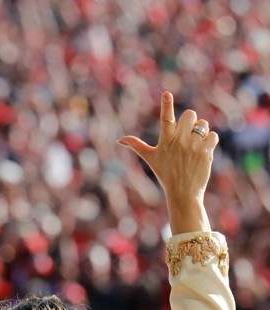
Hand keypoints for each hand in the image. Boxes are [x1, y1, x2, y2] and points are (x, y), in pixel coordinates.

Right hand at [118, 91, 217, 233]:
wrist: (183, 193)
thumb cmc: (165, 174)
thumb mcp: (150, 158)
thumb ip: (136, 145)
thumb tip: (118, 140)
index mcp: (165, 140)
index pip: (165, 119)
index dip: (166, 105)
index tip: (167, 94)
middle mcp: (179, 141)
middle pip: (190, 114)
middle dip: (191, 121)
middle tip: (187, 134)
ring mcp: (193, 145)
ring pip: (203, 124)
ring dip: (201, 131)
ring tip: (194, 146)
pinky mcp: (206, 151)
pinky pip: (213, 135)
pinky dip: (210, 141)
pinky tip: (203, 152)